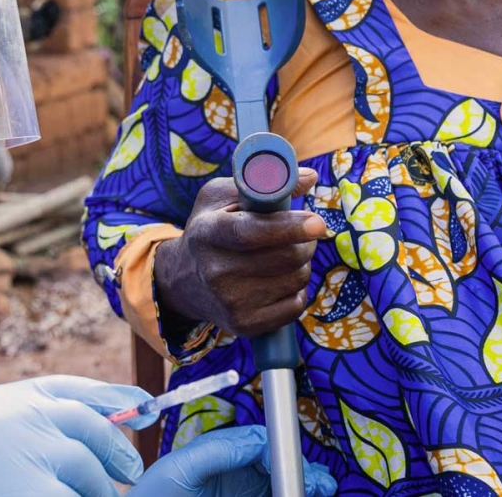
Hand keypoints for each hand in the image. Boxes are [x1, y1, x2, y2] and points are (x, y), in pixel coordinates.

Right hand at [0, 376, 153, 496]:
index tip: (144, 408)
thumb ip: (27, 424)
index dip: (113, 398)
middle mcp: (9, 421)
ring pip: (87, 475)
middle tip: (129, 477)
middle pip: (87, 429)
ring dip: (98, 493)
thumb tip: (106, 419)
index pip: (67, 389)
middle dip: (114, 455)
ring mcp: (17, 460)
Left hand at [128, 427, 335, 496]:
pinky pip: (274, 496)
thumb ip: (219, 450)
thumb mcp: (182, 467)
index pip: (263, 444)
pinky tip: (303, 494)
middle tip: (319, 483)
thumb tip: (259, 439)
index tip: (287, 465)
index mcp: (224, 456)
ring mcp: (244, 494)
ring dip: (305, 485)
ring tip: (322, 489)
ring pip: (283, 485)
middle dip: (303, 471)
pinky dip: (291, 493)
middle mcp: (239, 475)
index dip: (281, 451)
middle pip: (281, 467)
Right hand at [155, 170, 323, 337]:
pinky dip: (297, 289)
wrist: (183, 280)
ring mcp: (229, 302)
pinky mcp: (244, 326)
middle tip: (304, 231)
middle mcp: (215, 271)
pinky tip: (280, 280)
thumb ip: (264, 183)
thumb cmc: (211, 228)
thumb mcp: (222, 197)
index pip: (251, 232)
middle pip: (285, 257)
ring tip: (286, 254)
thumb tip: (308, 176)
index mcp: (208, 233)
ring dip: (302, 263)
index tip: (318, 223)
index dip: (288, 227)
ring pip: (296, 279)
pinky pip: (295, 306)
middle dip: (306, 241)